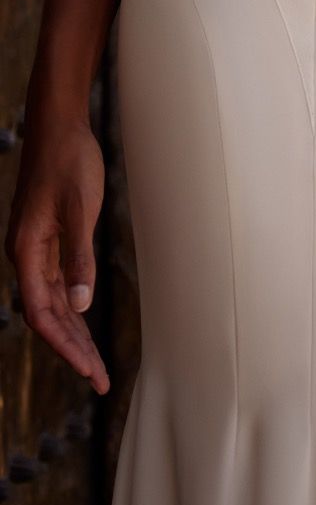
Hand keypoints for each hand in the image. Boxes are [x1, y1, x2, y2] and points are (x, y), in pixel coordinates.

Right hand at [5, 110, 110, 393]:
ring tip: (94, 364)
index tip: (88, 370)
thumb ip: (78, 257)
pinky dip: (70, 308)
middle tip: (100, 380)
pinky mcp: (46, 239)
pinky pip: (55, 284)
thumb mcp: (80, 207)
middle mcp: (25, 255)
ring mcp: (34, 248)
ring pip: (51, 303)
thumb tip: (80, 305)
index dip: (64, 345)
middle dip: (73, 350)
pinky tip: (84, 323)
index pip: (42, 313)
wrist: (58, 124)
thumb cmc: (69, 160)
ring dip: (73, 333)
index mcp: (26, 251)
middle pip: (47, 316)